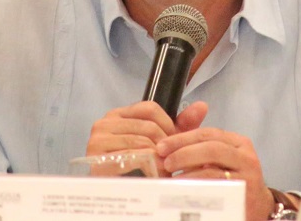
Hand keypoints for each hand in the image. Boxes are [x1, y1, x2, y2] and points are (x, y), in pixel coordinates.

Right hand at [85, 100, 207, 175]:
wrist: (120, 195)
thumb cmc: (139, 168)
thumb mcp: (163, 142)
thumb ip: (181, 124)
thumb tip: (202, 106)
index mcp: (117, 115)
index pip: (149, 108)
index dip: (167, 124)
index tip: (173, 142)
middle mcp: (104, 123)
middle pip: (148, 126)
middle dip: (165, 144)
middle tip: (170, 159)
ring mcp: (98, 140)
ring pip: (143, 141)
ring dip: (158, 157)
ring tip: (164, 168)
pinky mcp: (98, 157)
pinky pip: (132, 156)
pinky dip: (148, 164)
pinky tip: (154, 173)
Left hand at [156, 122, 273, 220]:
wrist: (256, 209)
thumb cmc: (231, 182)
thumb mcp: (215, 161)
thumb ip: (196, 146)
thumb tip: (168, 138)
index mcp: (237, 142)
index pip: (206, 134)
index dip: (182, 138)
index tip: (161, 146)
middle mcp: (245, 155)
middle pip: (211, 147)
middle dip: (183, 152)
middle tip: (164, 160)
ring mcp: (248, 174)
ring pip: (214, 168)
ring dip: (187, 171)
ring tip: (170, 176)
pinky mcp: (245, 193)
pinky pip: (216, 188)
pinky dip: (197, 187)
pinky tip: (183, 189)